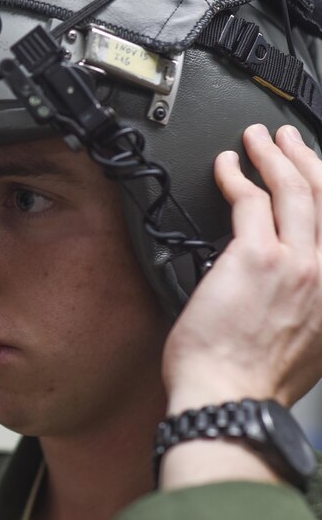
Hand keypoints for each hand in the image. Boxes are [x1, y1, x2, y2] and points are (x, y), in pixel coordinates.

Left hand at [163, 124, 321, 411]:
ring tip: (258, 139)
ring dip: (274, 156)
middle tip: (287, 139)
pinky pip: (249, 201)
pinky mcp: (254, 257)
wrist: (230, 400)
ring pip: (293, 190)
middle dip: (306, 158)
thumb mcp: (307, 348)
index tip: (318, 173)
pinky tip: (226, 165)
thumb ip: (309, 309)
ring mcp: (295, 263)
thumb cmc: (252, 381)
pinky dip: (237, 176)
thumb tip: (296, 291)